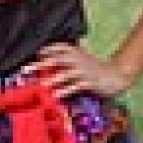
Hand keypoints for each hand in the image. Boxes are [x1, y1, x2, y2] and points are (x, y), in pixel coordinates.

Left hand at [22, 43, 137, 98]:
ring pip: (65, 74)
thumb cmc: (93, 68)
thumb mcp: (80, 58)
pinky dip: (65, 90)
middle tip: (26, 69)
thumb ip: (65, 58)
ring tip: (41, 84)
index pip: (57, 47)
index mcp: (75, 51)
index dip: (45, 50)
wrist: (116, 75)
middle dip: (40, 64)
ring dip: (52, 79)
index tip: (34, 55)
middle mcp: (77, 59)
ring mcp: (83, 71)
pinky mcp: (89, 83)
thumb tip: (43, 59)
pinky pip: (75, 87)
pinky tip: (55, 95)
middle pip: (56, 59)